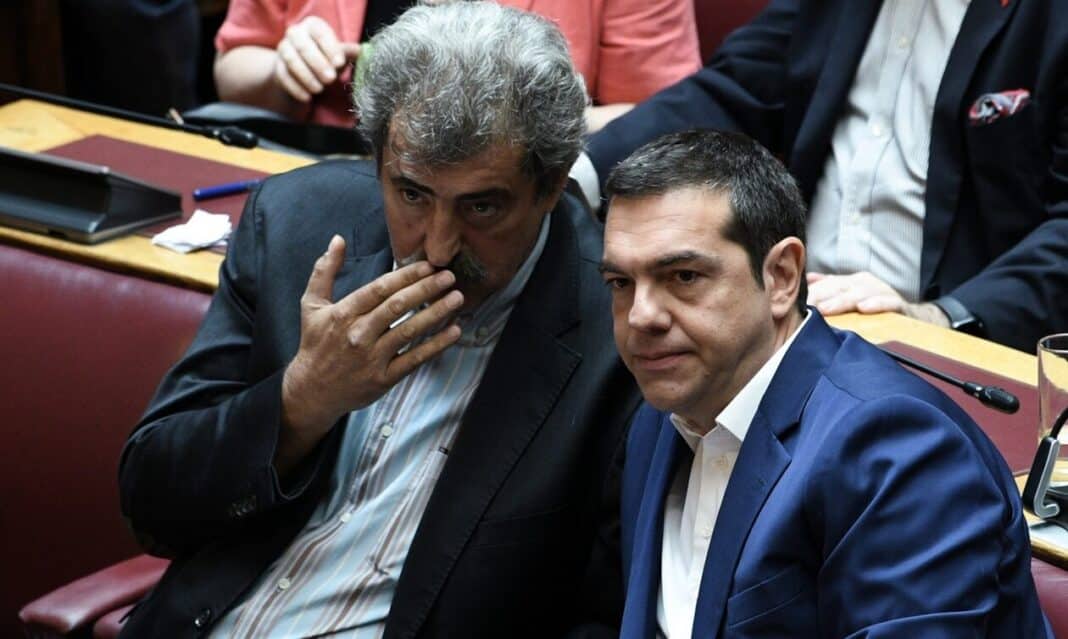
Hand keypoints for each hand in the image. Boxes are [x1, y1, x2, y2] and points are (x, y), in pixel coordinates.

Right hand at [274, 16, 360, 102]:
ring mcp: (283, 49)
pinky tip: (307, 97)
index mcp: (312, 25)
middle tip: (331, 79)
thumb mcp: (339, 55)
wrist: (305, 71)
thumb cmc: (326, 58)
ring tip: (320, 89)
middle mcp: (295, 33)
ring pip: (292, 61)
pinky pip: (284, 76)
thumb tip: (362, 51)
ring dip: (307, 77)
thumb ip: (347, 52)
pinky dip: (296, 88)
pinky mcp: (277, 67)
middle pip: (304, 46)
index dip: (330, 48)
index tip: (339, 63)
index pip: (320, 33)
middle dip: (318, 64)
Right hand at [277, 236, 462, 471]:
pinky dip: (436, 345)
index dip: (406, 276)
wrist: (312, 391)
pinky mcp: (383, 378)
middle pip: (397, 307)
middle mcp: (358, 334)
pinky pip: (414, 359)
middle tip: (449, 276)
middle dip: (426, 289)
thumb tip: (338, 239)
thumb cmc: (315, 344)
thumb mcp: (312, 305)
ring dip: (436, 313)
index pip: (379, 289)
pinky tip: (454, 331)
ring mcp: (372, 358)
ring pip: (409, 331)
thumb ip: (324, 270)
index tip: (428, 265)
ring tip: (457, 298)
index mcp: (343, 313)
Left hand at [806, 271, 949, 325]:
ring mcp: (882, 292)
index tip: (787, 303)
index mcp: (850, 282)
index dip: (807, 294)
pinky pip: (888, 303)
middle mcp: (864, 283)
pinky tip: (863, 308)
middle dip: (818, 296)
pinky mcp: (899, 305)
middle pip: (837, 287)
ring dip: (841, 301)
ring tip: (824, 309)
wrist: (914, 318)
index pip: (824, 285)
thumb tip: (806, 281)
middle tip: (800, 306)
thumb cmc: (874, 308)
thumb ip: (828, 289)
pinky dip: (876, 304)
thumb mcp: (849, 298)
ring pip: (858, 293)